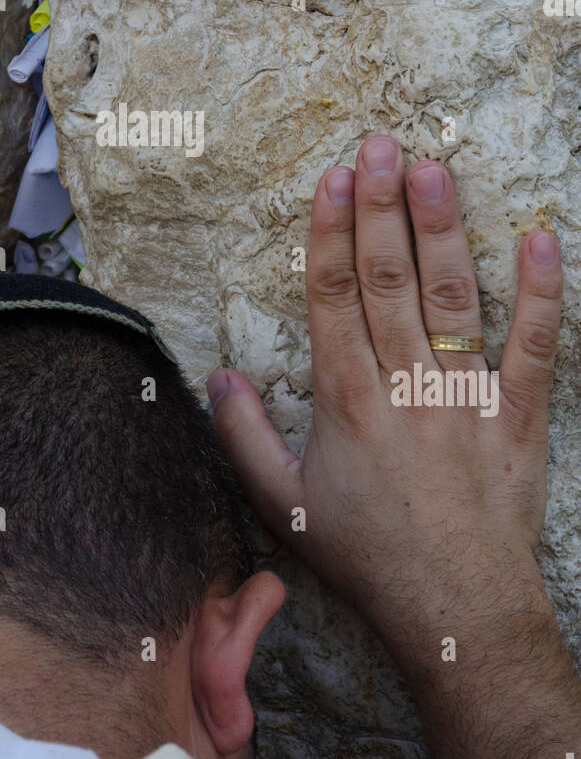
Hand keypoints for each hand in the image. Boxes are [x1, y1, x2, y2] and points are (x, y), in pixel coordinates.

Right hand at [209, 134, 579, 758]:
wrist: (454, 612)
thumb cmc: (365, 556)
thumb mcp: (282, 505)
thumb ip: (243, 437)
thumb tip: (218, 375)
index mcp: (346, 399)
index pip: (333, 295)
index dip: (329, 232)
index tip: (331, 179)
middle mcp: (406, 385)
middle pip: (389, 279)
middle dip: (381, 208)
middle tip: (379, 145)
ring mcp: (466, 397)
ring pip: (452, 297)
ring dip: (442, 229)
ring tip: (433, 169)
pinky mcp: (519, 415)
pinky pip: (535, 346)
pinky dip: (540, 293)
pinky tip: (539, 239)